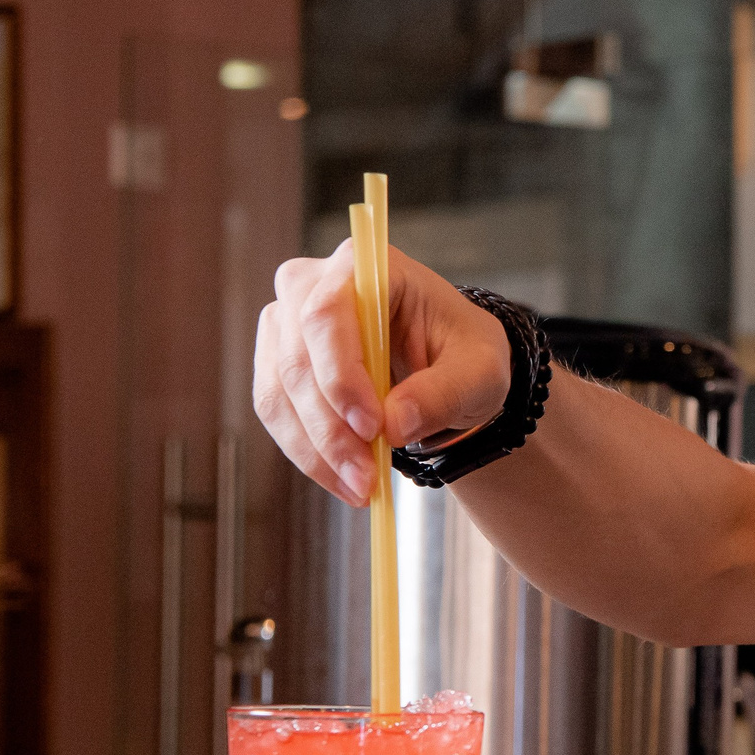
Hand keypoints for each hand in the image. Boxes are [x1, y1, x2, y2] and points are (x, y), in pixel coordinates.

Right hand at [253, 240, 513, 506]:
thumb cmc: (464, 356)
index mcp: (370, 268)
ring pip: (279, 390)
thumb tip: (395, 423)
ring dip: (316, 448)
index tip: (371, 427)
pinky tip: (342, 479)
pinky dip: (307, 452)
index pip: (328, 312)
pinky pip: (275, 411)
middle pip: (297, 355)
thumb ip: (443, 393)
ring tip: (360, 487)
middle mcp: (314, 285)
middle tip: (366, 475)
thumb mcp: (480, 374)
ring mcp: (287, 322)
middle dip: (330, 426)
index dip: (340, 374)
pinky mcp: (277, 363)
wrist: (447, 368)